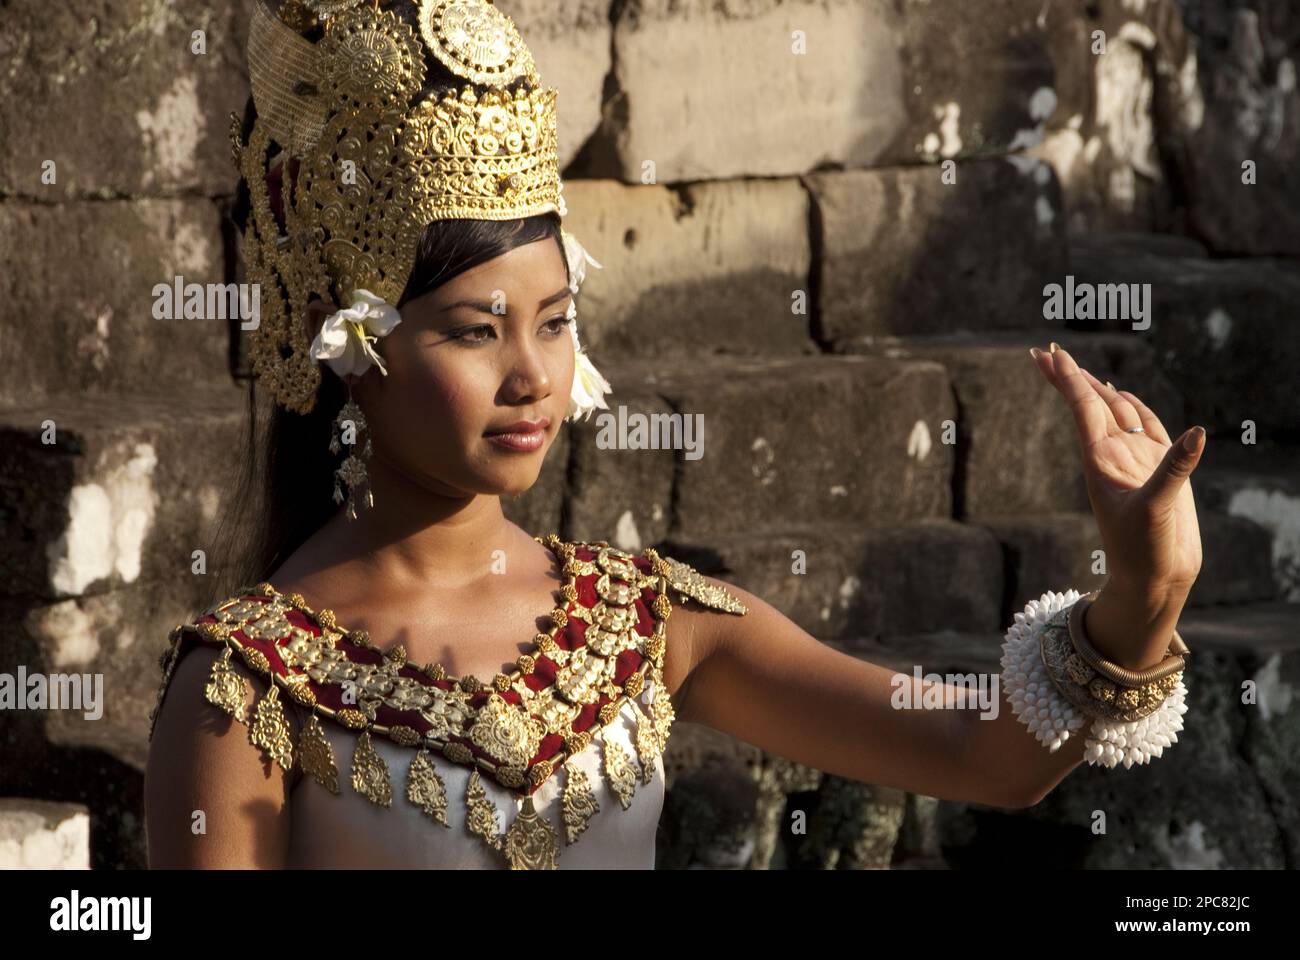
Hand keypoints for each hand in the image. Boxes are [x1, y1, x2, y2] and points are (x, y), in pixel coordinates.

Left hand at [1029, 342, 1204, 666]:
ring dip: (1099, 390)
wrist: (1155, 579)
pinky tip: (1125, 396)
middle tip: (1045, 352)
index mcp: (1102, 459)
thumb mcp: (1157, 508)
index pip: (1083, 407)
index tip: (1045, 355)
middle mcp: (1115, 455)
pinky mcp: (1160, 470)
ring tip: (1080, 370)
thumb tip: (1197, 432)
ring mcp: (1137, 461)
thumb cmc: (1145, 549)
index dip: (1067, 379)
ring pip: (1117, 414)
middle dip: (1070, 378)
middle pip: (1092, 404)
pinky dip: (1136, 408)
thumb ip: (1174, 470)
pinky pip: (1146, 429)